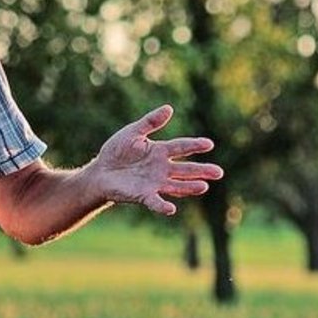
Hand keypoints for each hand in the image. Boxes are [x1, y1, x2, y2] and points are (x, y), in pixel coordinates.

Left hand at [89, 104, 222, 215]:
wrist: (99, 171)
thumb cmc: (117, 151)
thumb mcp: (132, 133)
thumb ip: (150, 122)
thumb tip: (169, 108)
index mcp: (160, 151)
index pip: (181, 147)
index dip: (194, 145)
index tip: (209, 144)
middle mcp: (162, 169)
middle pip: (185, 169)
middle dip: (201, 171)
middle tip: (218, 172)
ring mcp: (154, 183)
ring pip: (177, 186)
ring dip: (189, 187)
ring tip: (203, 187)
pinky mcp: (143, 195)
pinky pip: (155, 201)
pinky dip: (162, 205)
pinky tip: (171, 209)